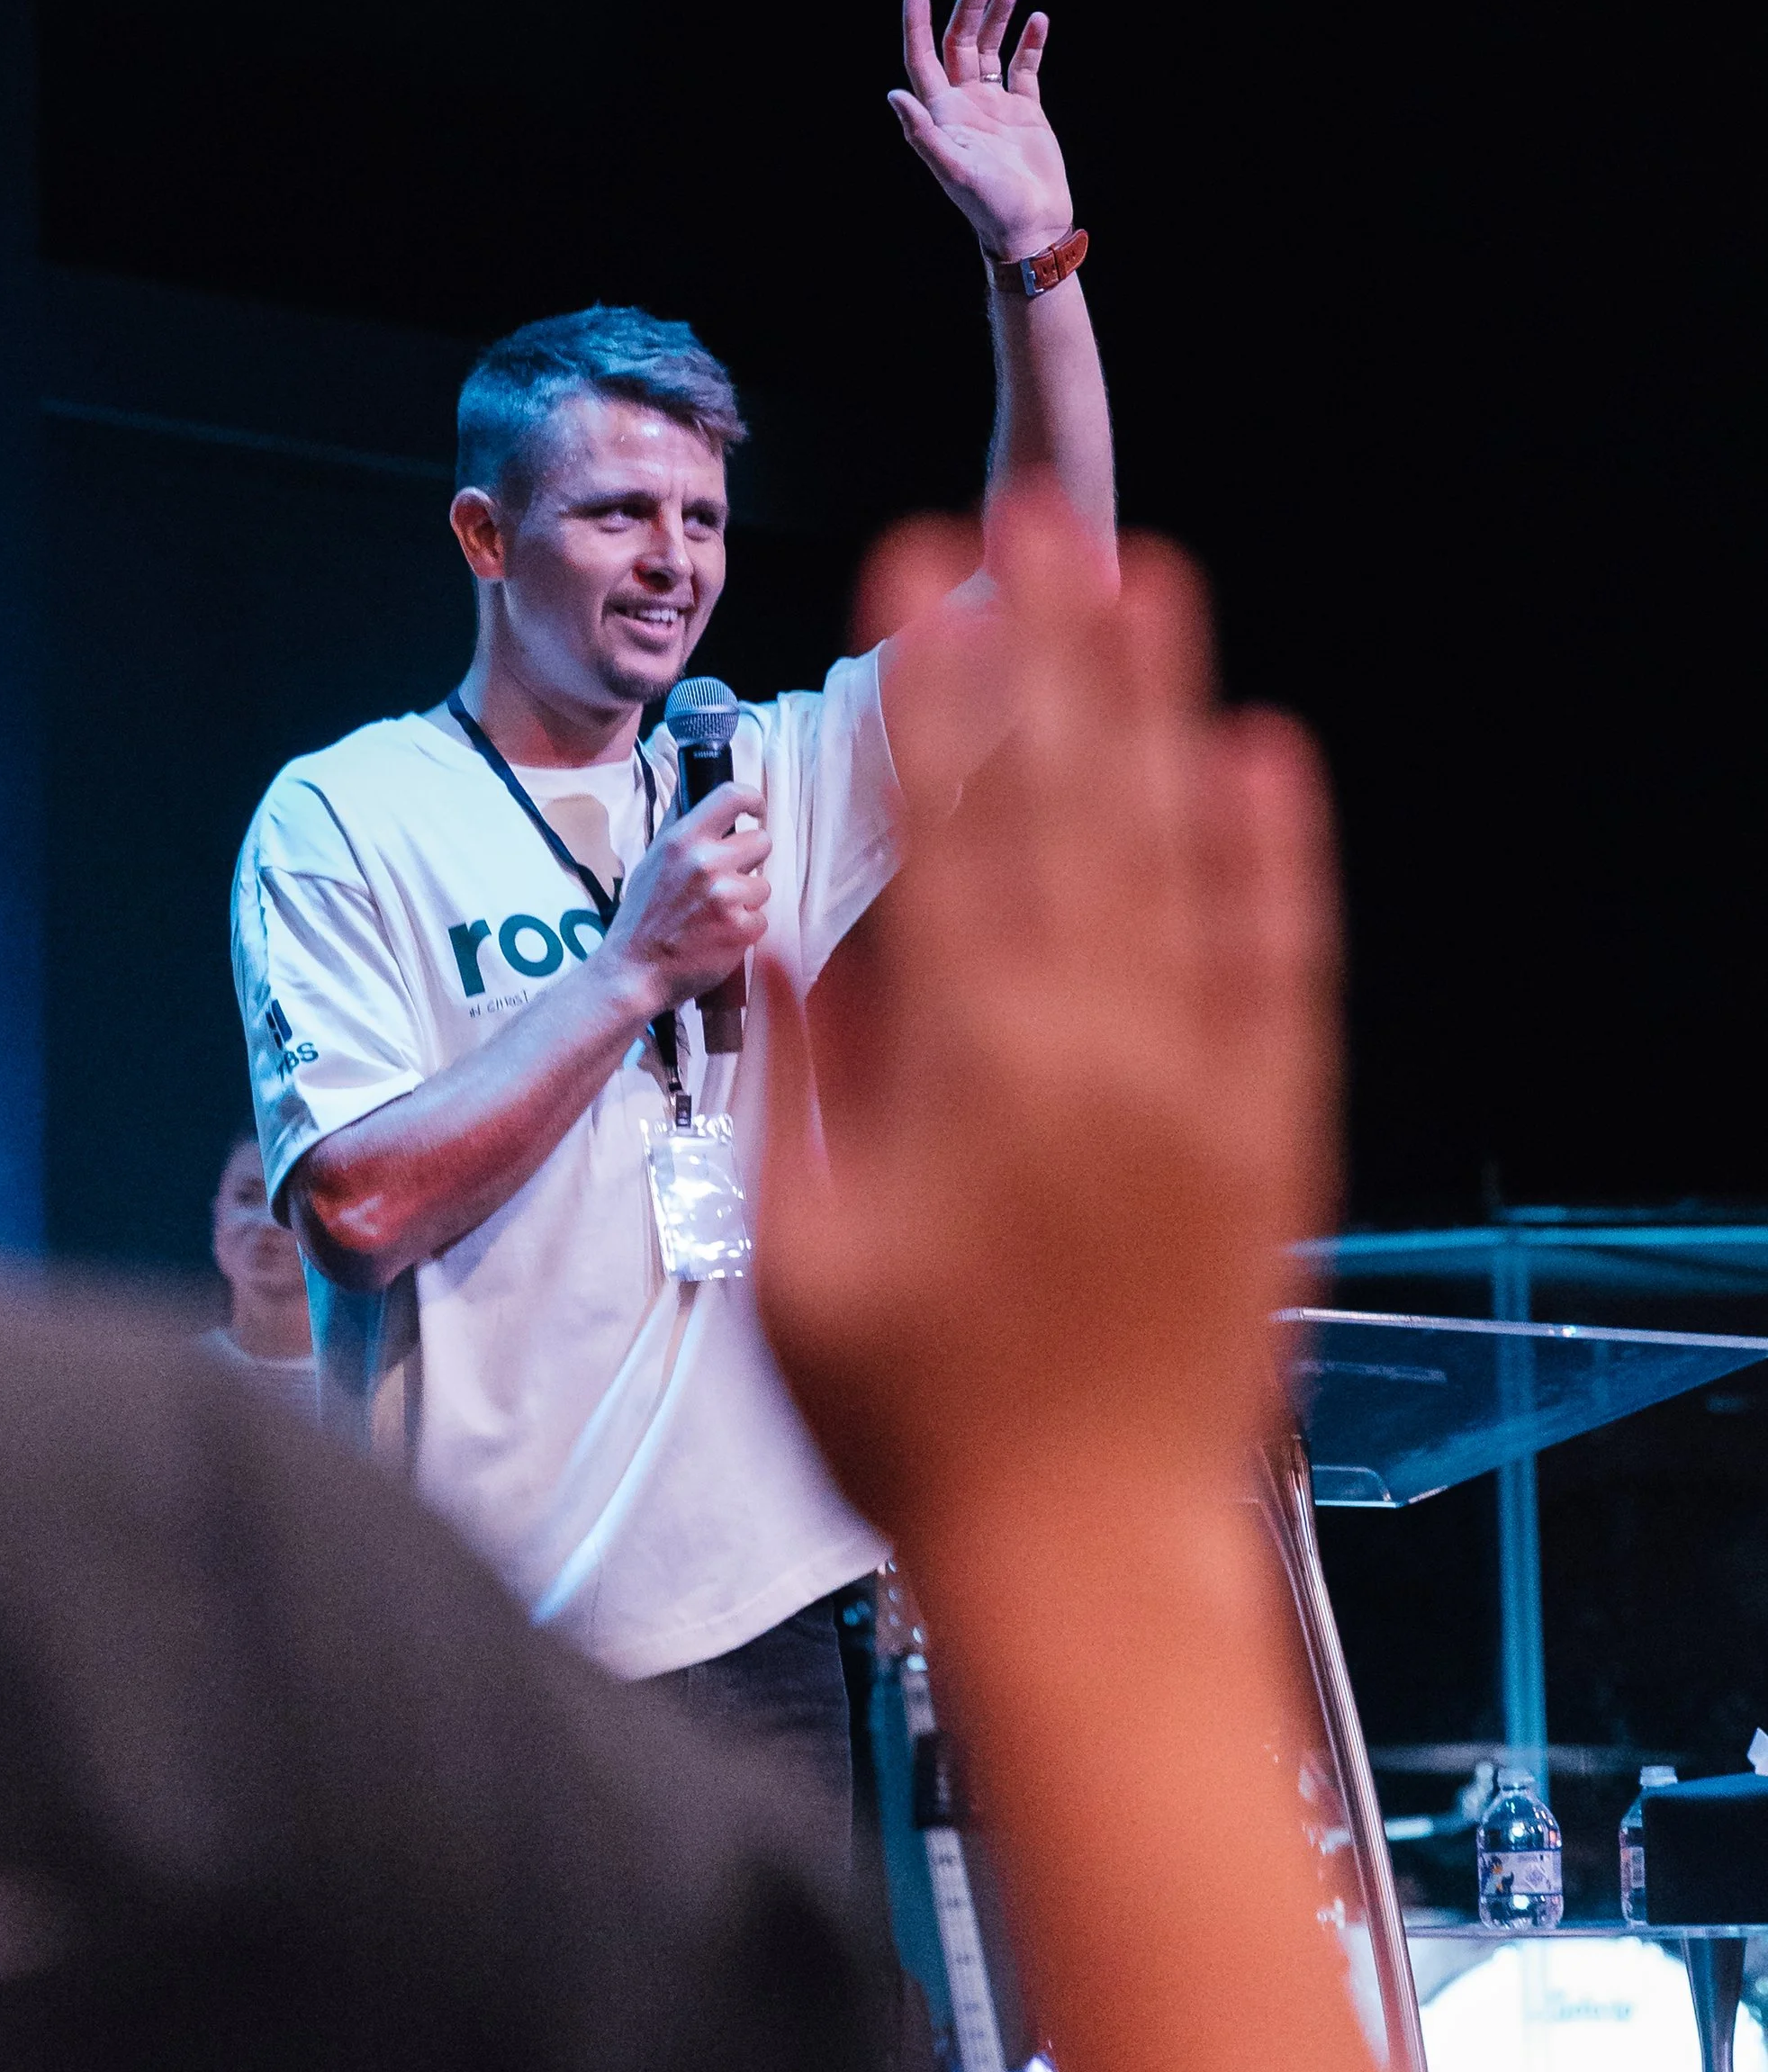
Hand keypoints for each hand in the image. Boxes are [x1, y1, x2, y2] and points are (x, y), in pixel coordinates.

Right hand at [597, 780, 769, 1015]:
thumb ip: (678, 827)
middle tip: (727, 879)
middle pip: (762, 841)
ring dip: (747, 899)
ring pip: (764, 885)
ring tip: (715, 914)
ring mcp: (726, 896)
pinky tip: (718, 936)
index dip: (753, 800)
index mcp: (683, 840)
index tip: (756, 811)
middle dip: (750, 860)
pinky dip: (744, 929)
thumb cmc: (641, 917)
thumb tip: (690, 788)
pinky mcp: (741, 929)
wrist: (634, 973)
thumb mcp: (651, 861)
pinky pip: (761, 919)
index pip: (732, 795)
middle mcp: (706, 862)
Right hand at [757, 481, 1337, 1540]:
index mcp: (966, 1074)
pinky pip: (1278, 963)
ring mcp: (1197, 1084)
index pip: (946, 832)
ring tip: (1148, 577)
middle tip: (1033, 511)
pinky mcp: (1269, 1133)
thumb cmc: (917, 1428)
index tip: (914, 575)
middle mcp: (1095, 1050)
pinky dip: (1274, 859)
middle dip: (1047, 646)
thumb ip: (808, 1080)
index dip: (928, 690)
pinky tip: (1263, 759)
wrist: (1089, 1559)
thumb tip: (796, 936)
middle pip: (1069, 803)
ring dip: (1159, 707)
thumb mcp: (794, 1260)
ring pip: (1179, 854)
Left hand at [889, 0, 1075, 265]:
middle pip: (960, 44)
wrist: (1032, 226)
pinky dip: (1030, 43)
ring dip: (997, 19)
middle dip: (968, 8)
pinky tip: (1038, 20)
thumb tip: (894, 95)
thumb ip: (923, 134)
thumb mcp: (953, 169)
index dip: (917, 25)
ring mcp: (994, 106)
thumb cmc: (990, 204)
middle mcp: (964, 104)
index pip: (923, 60)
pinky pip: (1025, 68)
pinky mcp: (1025, 112)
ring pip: (990, 50)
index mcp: (942, 114)